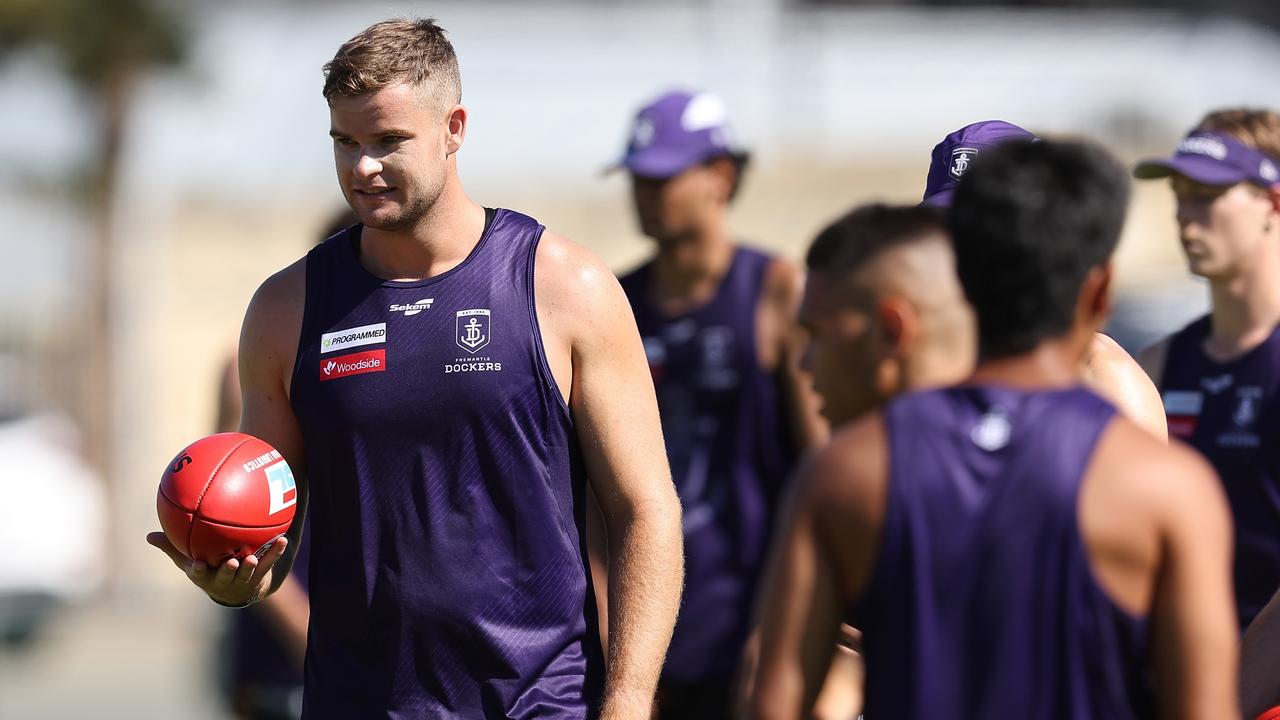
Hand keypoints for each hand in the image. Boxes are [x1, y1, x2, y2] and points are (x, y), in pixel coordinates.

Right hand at [146, 531, 286, 606]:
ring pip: (247, 575)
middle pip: (226, 577)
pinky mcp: (259, 576)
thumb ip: (171, 547)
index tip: (197, 565)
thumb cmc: (207, 570)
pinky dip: (275, 552)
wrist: (237, 589)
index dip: (199, 571)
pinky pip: (268, 563)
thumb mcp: (187, 560)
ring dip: (251, 567)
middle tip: (232, 562)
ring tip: (253, 558)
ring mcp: (242, 580)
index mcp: (206, 576)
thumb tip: (149, 536)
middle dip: (228, 572)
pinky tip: (282, 540)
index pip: (200, 575)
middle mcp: (224, 581)